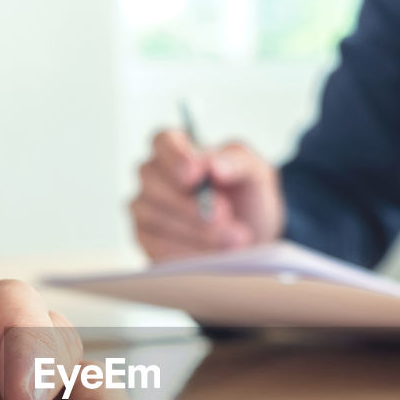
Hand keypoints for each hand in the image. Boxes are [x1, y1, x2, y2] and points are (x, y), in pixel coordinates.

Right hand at [131, 130, 284, 260]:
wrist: (251, 233)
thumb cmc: (245, 195)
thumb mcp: (254, 171)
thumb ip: (236, 161)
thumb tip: (213, 166)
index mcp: (175, 148)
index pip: (163, 142)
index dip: (176, 158)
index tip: (196, 175)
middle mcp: (153, 177)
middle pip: (153, 183)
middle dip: (190, 203)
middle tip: (224, 215)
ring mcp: (145, 210)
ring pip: (155, 218)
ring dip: (196, 232)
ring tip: (234, 240)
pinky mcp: (148, 242)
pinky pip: (158, 248)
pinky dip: (188, 253)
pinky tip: (213, 258)